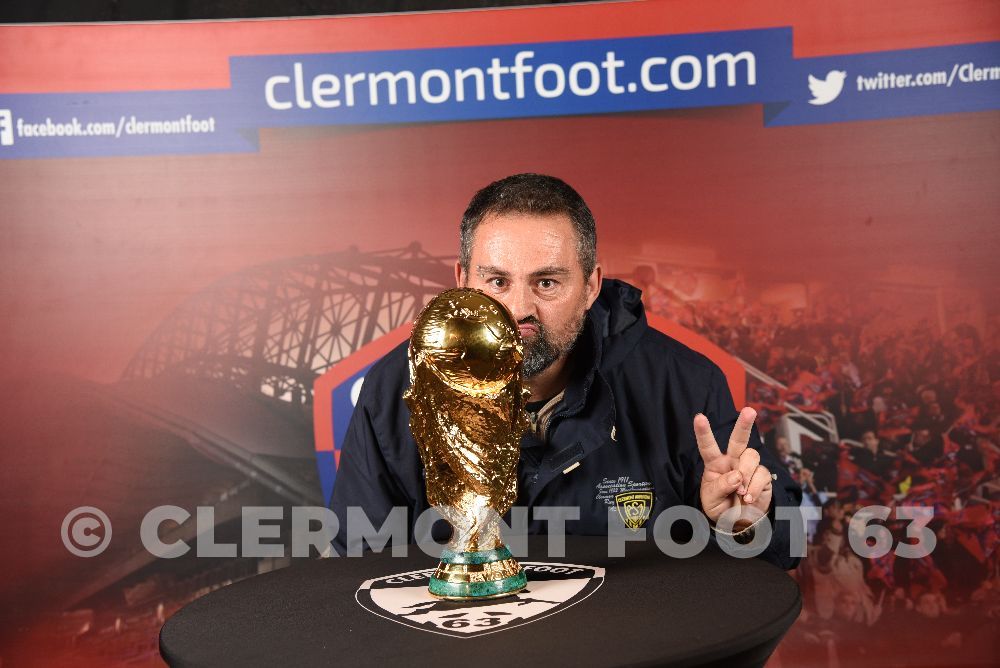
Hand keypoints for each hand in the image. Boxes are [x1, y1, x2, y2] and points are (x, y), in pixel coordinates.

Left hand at [695, 407, 773, 527]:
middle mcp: (732, 461)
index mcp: (715, 464)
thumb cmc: (721, 507)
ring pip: (751, 456)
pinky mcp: (763, 476)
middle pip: (738, 439)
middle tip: (749, 411)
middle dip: (744, 424)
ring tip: (740, 492)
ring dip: (745, 474)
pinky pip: (761, 474)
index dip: (703, 432)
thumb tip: (736, 476)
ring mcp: (748, 467)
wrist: (739, 523)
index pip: (708, 446)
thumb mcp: (711, 500)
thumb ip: (720, 487)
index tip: (699, 417)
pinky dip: (754, 488)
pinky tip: (747, 498)